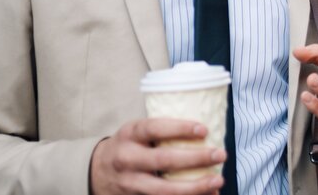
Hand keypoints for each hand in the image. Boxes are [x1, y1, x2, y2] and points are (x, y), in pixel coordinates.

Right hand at [89, 118, 225, 194]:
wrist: (96, 172)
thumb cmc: (129, 146)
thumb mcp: (137, 131)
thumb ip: (161, 130)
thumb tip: (204, 130)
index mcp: (130, 134)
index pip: (155, 128)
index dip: (180, 128)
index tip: (204, 130)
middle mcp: (127, 159)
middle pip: (163, 160)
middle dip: (195, 158)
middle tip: (220, 154)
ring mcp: (129, 183)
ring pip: (163, 190)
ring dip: (194, 187)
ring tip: (218, 181)